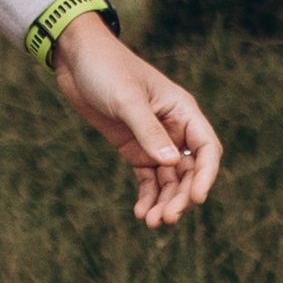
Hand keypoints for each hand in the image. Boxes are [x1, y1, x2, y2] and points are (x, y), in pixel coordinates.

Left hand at [48, 16, 222, 229]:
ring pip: (169, 179)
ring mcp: (153, 140)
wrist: (76, 59)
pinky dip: (147, 196)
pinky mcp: (133, 148)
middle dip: (181, 196)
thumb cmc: (106, 69)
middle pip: (189, 170)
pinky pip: (147, 178)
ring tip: (151, 222)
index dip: (206, 175)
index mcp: (182, 111)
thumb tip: (171, 162)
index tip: (197, 198)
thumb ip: (148, 130)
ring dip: (164, 201)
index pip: (206, 148)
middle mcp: (173, 128)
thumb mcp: (127, 99)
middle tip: (165, 219)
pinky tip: (140, 212)